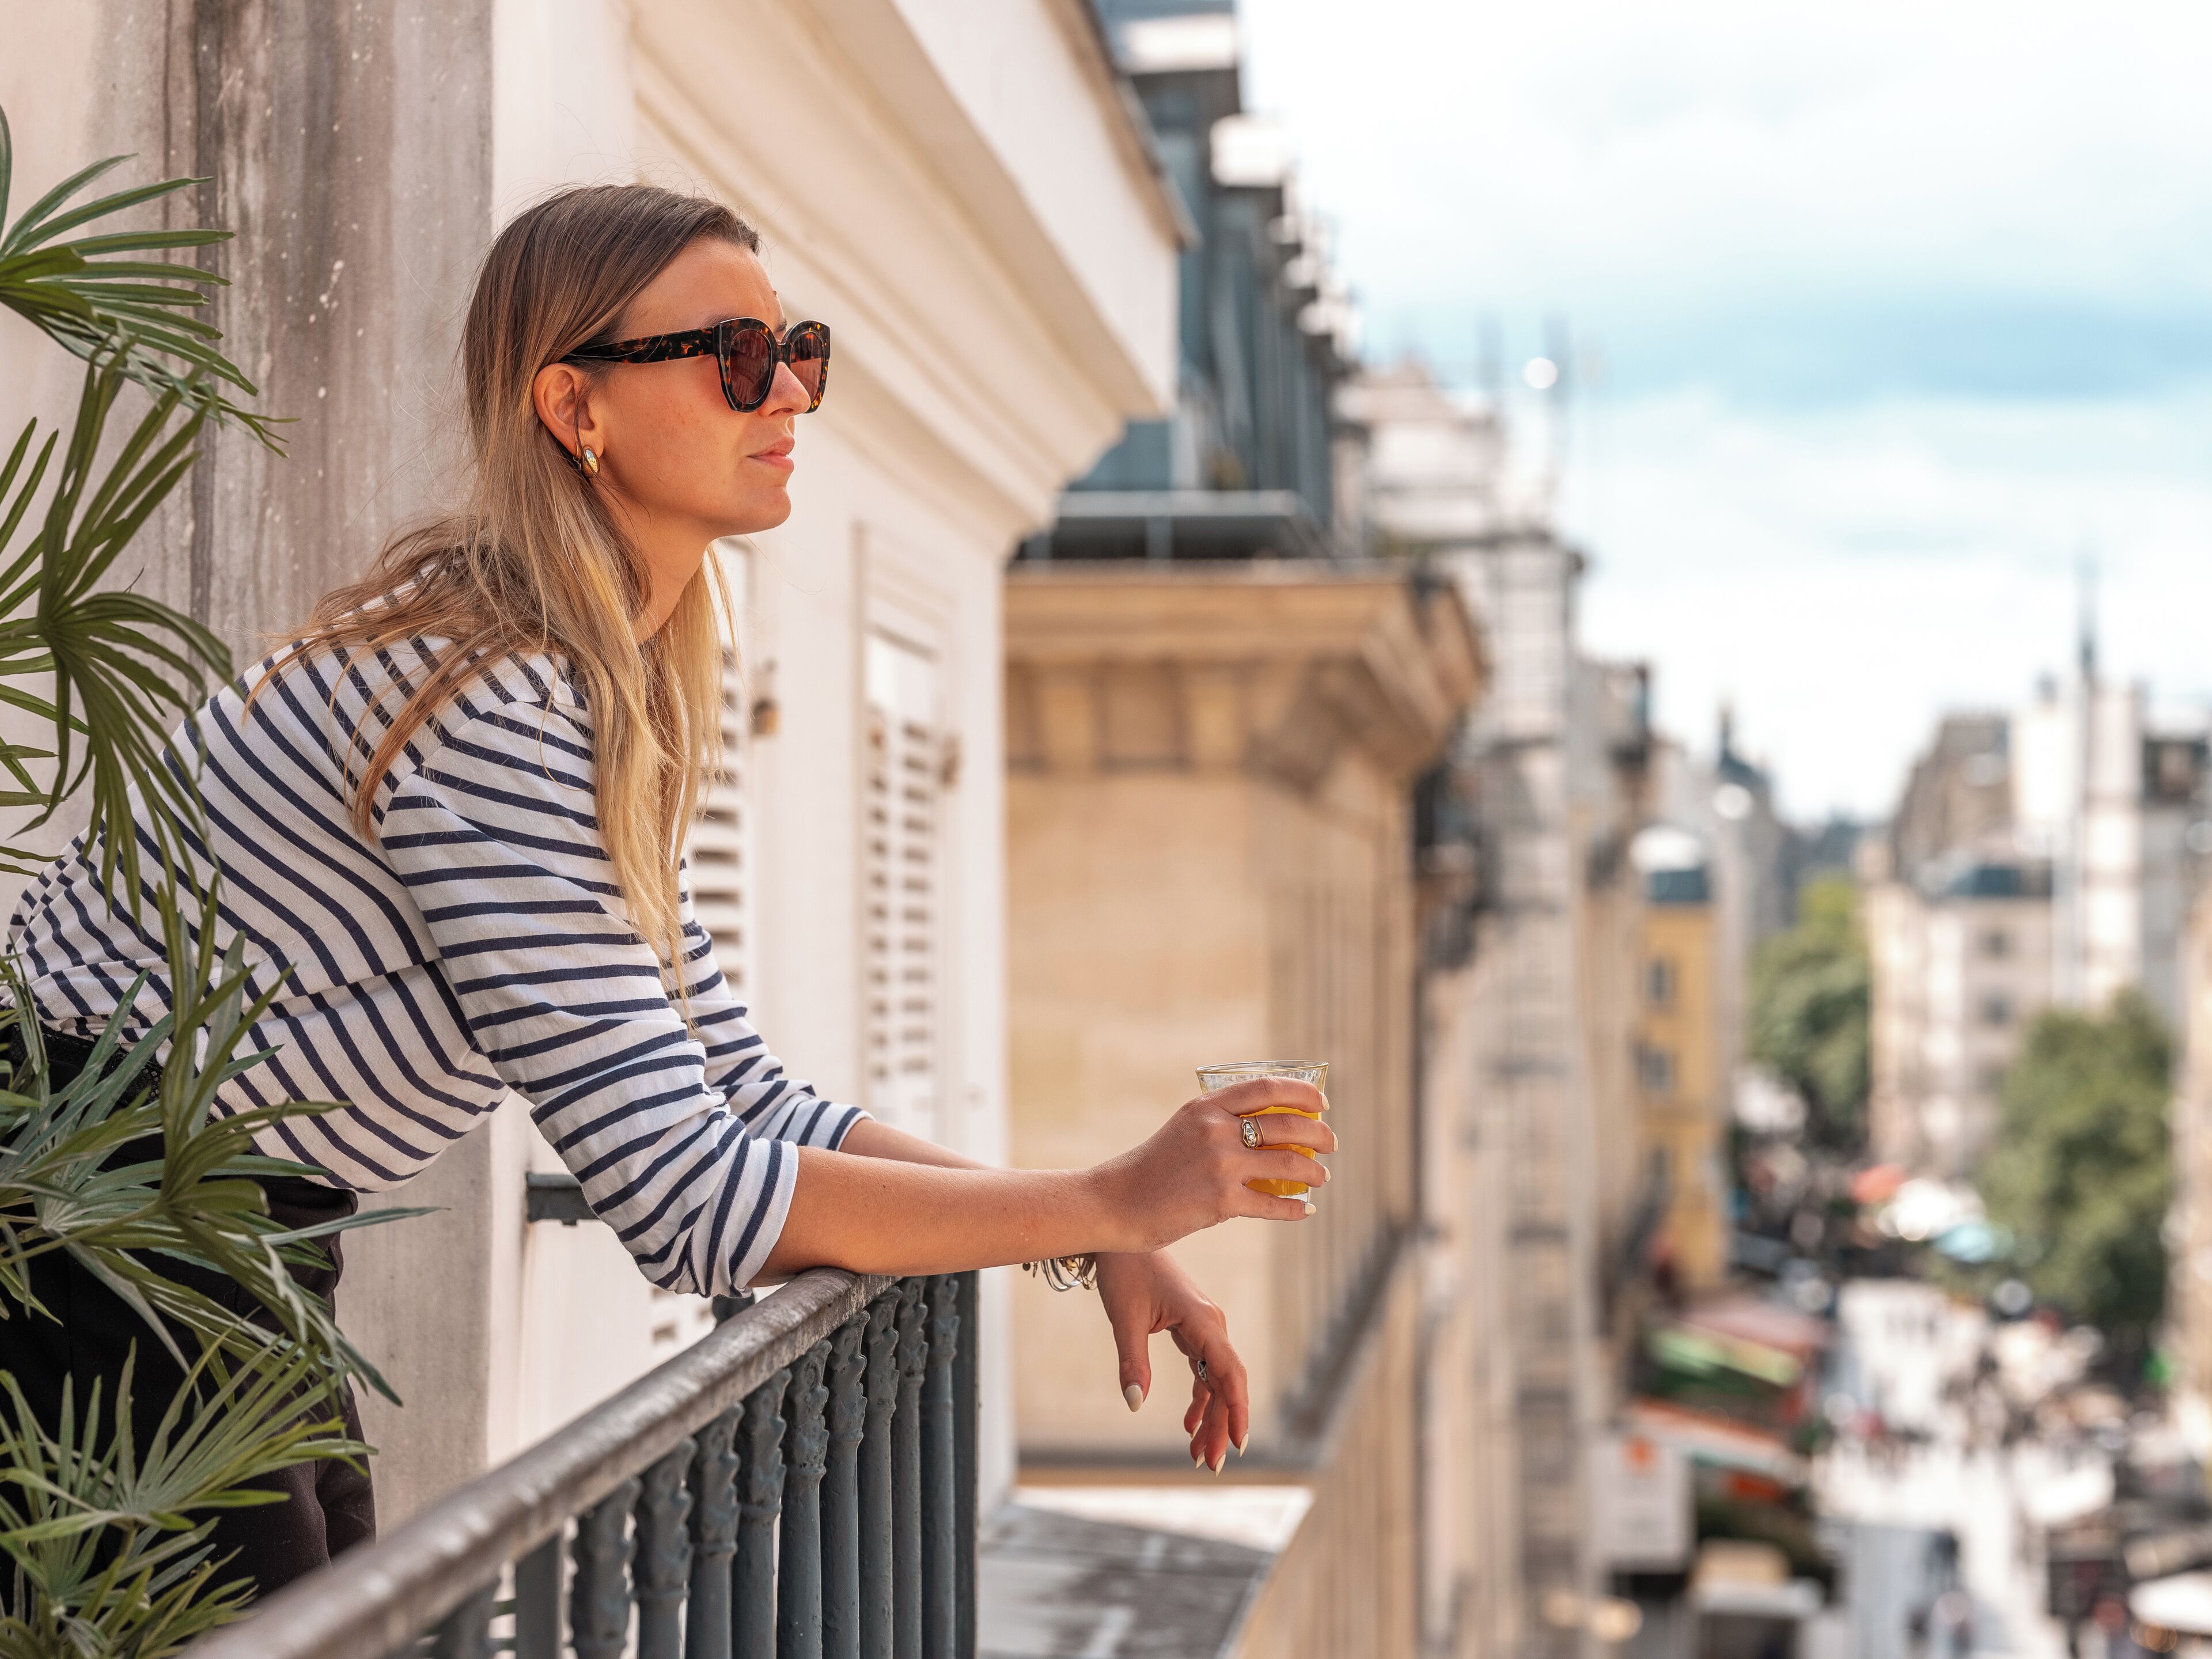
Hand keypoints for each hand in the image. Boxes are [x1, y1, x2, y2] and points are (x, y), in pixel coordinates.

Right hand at [1088, 1077, 1332, 1253]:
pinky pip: (1273, 1203)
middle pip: (1288, 1125)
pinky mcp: (1221, 1202)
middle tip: (1330, 1144)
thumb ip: (1220, 1125)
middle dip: (1320, 1134)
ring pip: (1290, 1164)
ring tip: (1321, 1177)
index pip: (1267, 1088)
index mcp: (1207, 1107)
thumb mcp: (1184, 1130)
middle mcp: (1216, 1130)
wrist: (1115, 1202)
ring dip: (1315, 1172)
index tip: (1322, 1103)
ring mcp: (1220, 1165)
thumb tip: (1270, 1132)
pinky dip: (1295, 1208)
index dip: (1303, 1093)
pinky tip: (1304, 1210)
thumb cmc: (1152, 1169)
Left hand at [1095, 1250, 1249, 1471]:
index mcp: (1201, 1321)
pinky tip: (1190, 1426)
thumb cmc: (1124, 1271)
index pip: (1229, 1372)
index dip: (1237, 1410)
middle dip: (1221, 1426)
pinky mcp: (1191, 1329)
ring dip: (1211, 1417)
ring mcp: (1203, 1327)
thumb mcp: (1125, 1318)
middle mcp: (1210, 1325)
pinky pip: (1204, 1370)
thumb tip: (1135, 1403)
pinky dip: (1201, 1398)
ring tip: (1198, 1455)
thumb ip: (1133, 1361)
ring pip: (1216, 1381)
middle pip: (1226, 1384)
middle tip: (1208, 1466)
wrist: (1120, 1235)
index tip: (1238, 1444)